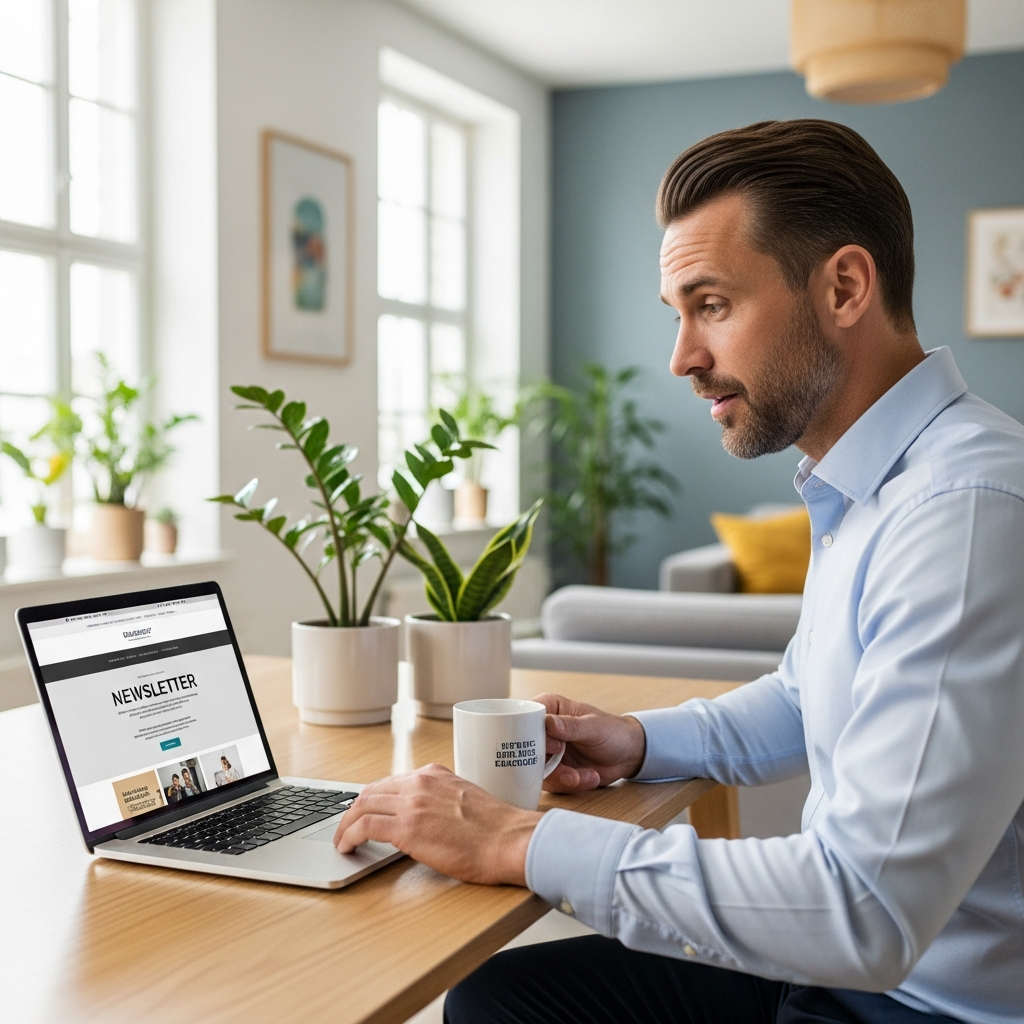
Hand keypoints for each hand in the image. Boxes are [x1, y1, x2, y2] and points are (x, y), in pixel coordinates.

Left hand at [333, 763, 540, 885]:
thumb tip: (429, 817)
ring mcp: (412, 803)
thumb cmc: (497, 829)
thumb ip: (442, 800)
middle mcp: (420, 783)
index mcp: (435, 775)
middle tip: (346, 828)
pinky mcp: (406, 827)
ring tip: (342, 841)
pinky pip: (364, 826)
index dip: (373, 799)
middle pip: (371, 791)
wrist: (509, 840)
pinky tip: (347, 847)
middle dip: (353, 810)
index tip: (365, 811)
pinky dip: (349, 836)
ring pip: (362, 806)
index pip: (391, 782)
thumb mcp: (466, 800)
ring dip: (346, 824)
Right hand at [535, 693, 646, 792]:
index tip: (556, 748)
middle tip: (571, 771)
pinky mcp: (553, 770)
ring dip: (562, 778)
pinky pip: (551, 783)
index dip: (533, 736)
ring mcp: (547, 752)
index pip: (525, 719)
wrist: (627, 755)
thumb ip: (571, 726)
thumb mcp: (594, 727)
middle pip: (527, 748)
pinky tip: (589, 778)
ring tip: (583, 777)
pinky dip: (570, 784)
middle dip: (548, 765)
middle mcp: (543, 730)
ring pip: (537, 770)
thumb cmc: (612, 731)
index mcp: (549, 708)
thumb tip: (549, 723)